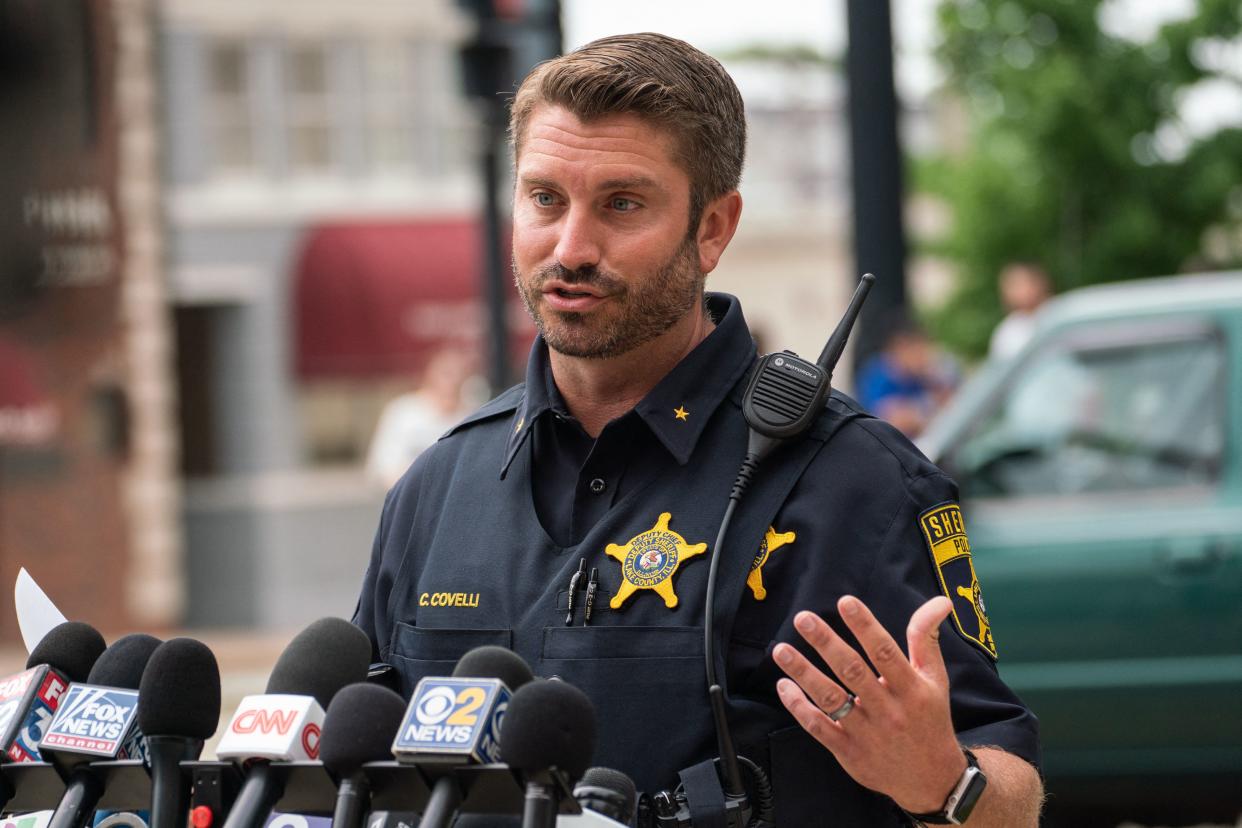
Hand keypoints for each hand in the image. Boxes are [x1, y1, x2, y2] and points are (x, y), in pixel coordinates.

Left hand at [772, 595, 966, 812]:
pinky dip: (799, 707)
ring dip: (803, 673)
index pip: (885, 652)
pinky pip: (819, 728)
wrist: (932, 779)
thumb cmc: (929, 719)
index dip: (865, 626)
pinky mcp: (849, 752)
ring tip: (781, 650)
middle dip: (826, 643)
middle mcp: (888, 710)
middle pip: (852, 672)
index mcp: (911, 689)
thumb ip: (926, 637)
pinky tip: (784, 686)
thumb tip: (940, 600)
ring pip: (830, 699)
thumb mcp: (935, 678)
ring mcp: (866, 733)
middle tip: (803, 618)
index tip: (845, 602)